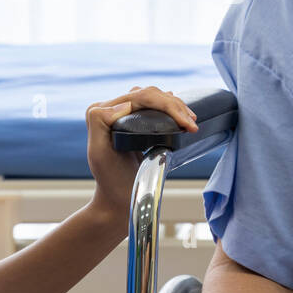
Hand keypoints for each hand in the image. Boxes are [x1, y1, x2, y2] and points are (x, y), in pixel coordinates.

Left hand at [84, 86, 197, 225]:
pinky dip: (172, 107)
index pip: (139, 96)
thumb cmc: (111, 180)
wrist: (118, 198)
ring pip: (154, 96)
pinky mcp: (136, 120)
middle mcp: (111, 108)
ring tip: (191, 120)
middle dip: (174, 105)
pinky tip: (182, 113)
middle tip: (192, 123)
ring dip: (176, 105)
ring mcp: (125, 112)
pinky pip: (155, 105)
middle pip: (149, 94)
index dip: (165, 105)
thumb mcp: (100, 153)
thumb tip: (125, 104)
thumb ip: (100, 122)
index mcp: (101, 111)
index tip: (186, 123)